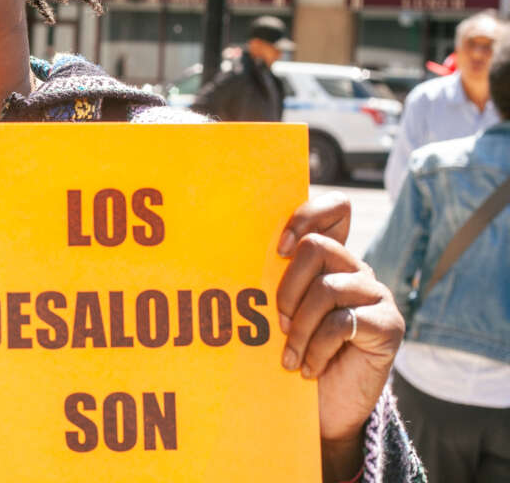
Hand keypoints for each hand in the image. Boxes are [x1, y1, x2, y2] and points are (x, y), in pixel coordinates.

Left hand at [276, 193, 403, 479]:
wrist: (324, 409)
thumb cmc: (294, 355)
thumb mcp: (280, 313)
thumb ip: (274, 281)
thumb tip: (233, 256)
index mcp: (331, 260)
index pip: (335, 210)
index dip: (305, 217)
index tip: (277, 248)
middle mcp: (356, 270)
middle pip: (317, 247)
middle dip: (287, 286)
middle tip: (277, 323)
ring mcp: (376, 296)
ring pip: (326, 287)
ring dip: (298, 326)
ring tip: (289, 356)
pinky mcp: (388, 326)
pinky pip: (342, 323)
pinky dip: (316, 348)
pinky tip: (309, 368)